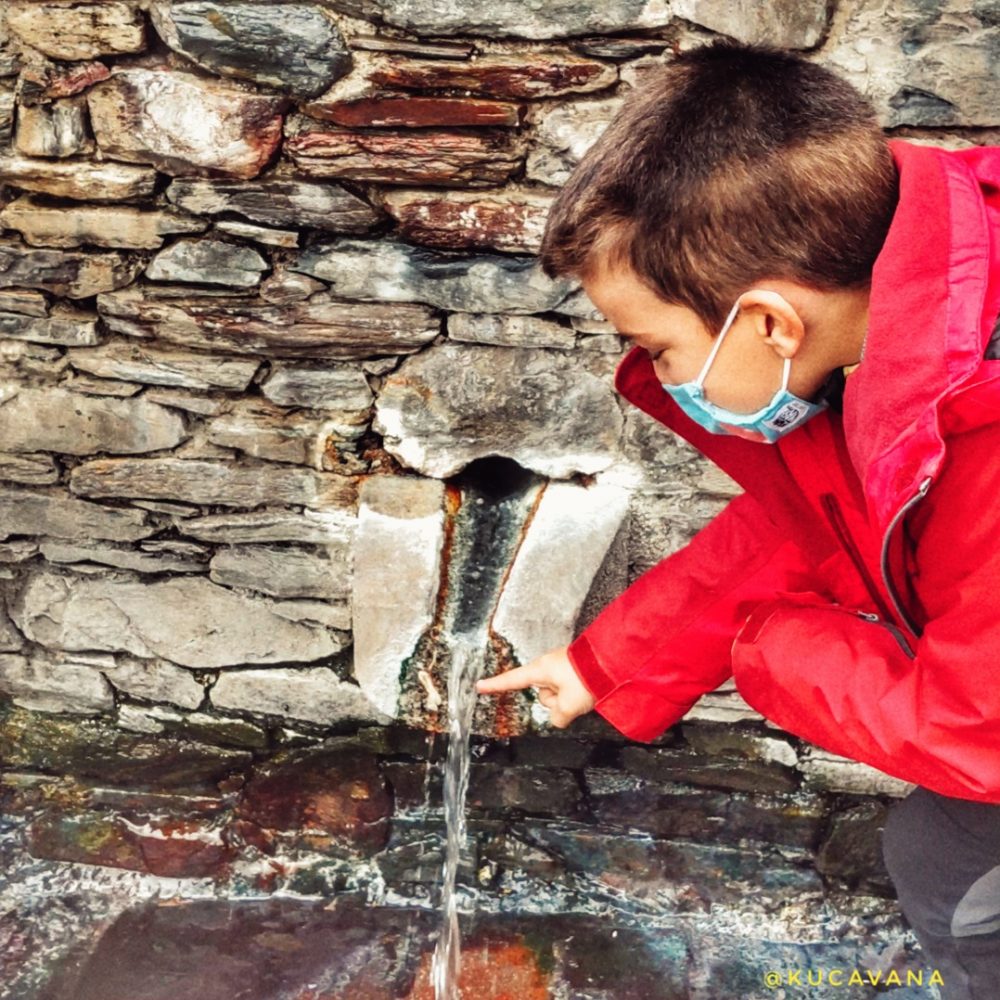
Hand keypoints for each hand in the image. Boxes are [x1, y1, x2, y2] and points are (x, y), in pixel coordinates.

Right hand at [475, 645, 596, 728]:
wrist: (612, 661)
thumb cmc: (587, 677)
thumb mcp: (569, 705)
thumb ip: (557, 717)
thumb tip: (558, 718)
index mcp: (540, 670)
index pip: (512, 680)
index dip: (495, 685)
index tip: (479, 686)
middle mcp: (547, 667)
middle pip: (542, 695)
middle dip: (557, 702)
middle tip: (574, 698)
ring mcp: (561, 667)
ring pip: (557, 694)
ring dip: (570, 698)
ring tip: (585, 692)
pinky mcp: (574, 668)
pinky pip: (569, 688)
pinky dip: (578, 692)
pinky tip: (589, 690)